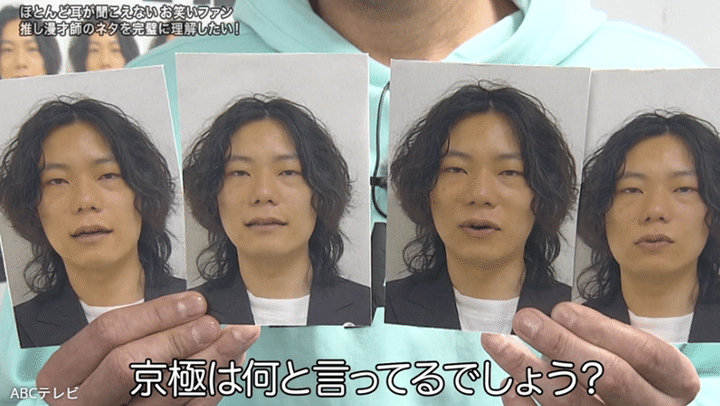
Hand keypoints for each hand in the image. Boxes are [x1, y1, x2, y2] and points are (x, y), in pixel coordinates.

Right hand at [36, 291, 260, 405]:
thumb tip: (196, 307)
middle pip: (130, 364)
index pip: (109, 333)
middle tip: (216, 323)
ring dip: (209, 361)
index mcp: (63, 373)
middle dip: (178, 340)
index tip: (196, 302)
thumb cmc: (103, 374)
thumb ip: (141, 330)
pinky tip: (234, 362)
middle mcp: (83, 401)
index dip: (156, 315)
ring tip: (239, 337)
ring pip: (165, 391)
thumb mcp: (103, 351)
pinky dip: (214, 384)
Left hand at [481, 302, 699, 405]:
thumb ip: (606, 337)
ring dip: (528, 369)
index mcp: (674, 381)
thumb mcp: (638, 352)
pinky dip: (525, 404)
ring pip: (571, 401)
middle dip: (561, 345)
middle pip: (608, 377)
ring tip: (497, 343)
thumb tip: (558, 317)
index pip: (642, 354)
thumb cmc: (634, 373)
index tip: (562, 310)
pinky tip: (507, 382)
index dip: (601, 330)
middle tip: (524, 320)